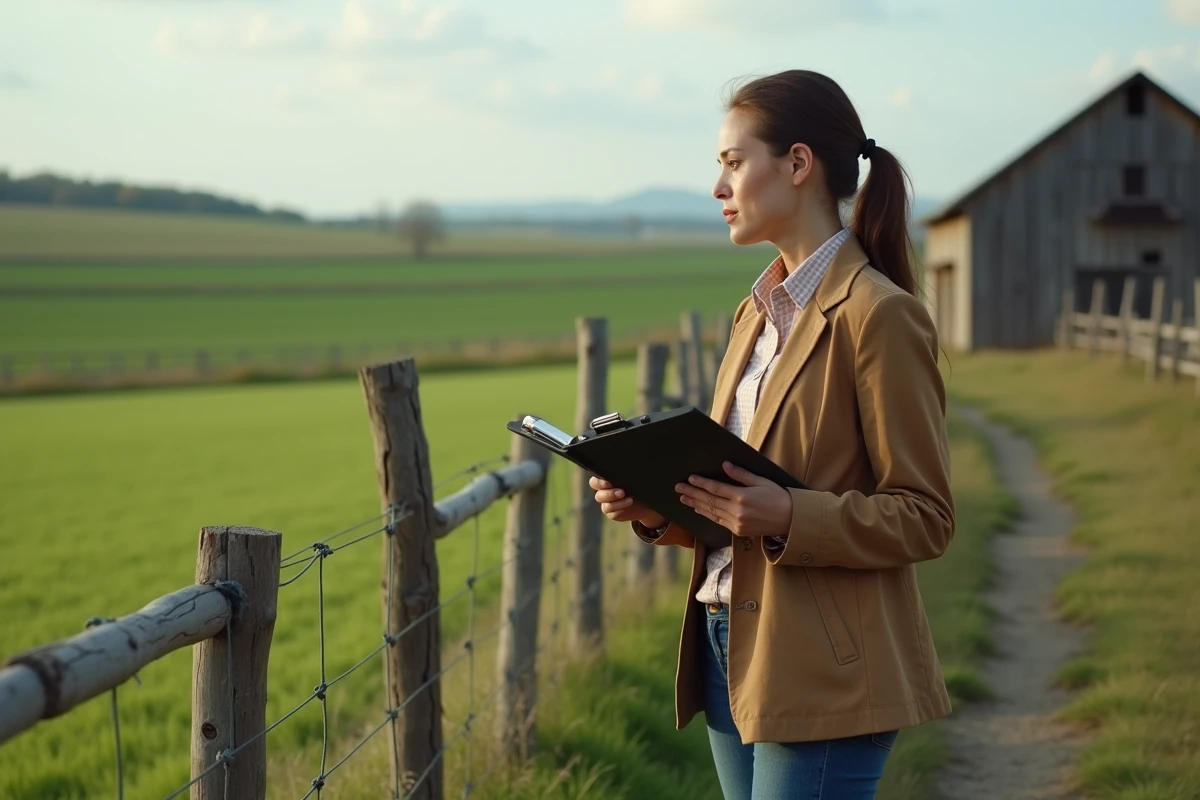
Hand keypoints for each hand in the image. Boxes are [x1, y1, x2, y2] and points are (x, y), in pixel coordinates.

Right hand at [589, 475, 667, 527]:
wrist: (646, 502)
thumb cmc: (638, 486)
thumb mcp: (632, 478)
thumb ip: (625, 473)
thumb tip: (625, 463)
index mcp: (605, 482)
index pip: (594, 481)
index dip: (599, 482)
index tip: (609, 482)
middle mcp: (604, 493)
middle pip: (598, 495)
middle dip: (609, 493)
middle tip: (622, 491)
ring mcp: (607, 504)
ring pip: (605, 505)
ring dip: (617, 502)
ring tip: (629, 499)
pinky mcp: (613, 514)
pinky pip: (612, 513)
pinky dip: (620, 508)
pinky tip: (628, 503)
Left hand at [675, 461, 791, 537]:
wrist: (791, 520)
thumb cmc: (778, 496)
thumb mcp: (761, 481)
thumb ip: (741, 474)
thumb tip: (725, 465)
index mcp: (742, 497)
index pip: (716, 489)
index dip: (701, 483)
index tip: (690, 479)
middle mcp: (737, 512)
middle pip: (709, 501)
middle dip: (692, 493)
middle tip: (678, 488)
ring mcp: (737, 523)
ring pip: (711, 512)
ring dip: (695, 504)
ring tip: (683, 498)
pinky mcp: (738, 531)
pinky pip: (718, 521)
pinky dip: (707, 515)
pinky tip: (698, 509)